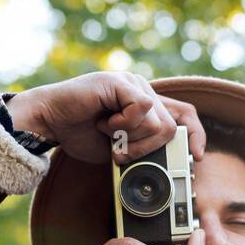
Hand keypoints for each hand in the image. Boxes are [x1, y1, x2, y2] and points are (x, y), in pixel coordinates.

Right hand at [5, 71, 205, 164]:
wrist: (49, 122)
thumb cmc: (79, 134)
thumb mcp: (120, 149)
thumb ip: (143, 149)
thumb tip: (167, 162)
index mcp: (145, 105)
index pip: (184, 114)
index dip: (196, 135)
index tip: (196, 157)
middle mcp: (142, 90)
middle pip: (171, 127)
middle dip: (149, 149)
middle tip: (123, 153)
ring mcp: (132, 83)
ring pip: (157, 123)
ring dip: (132, 140)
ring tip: (108, 134)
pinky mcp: (121, 82)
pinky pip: (141, 109)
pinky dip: (123, 125)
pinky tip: (105, 123)